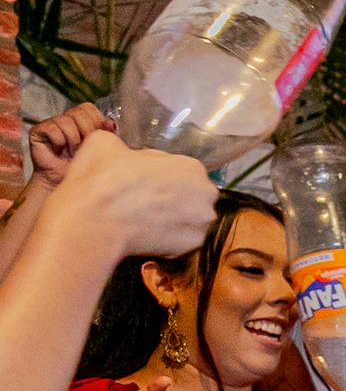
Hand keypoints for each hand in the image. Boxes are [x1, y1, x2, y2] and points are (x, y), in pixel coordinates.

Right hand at [28, 103, 112, 187]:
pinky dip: (59, 142)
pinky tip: (58, 151)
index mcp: (81, 121)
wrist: (64, 183)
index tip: (97, 138)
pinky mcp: (38, 130)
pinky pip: (53, 129)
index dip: (96, 121)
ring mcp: (51, 123)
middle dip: (86, 132)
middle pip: (79, 113)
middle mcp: (66, 119)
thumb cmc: (83, 168)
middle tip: (83, 148)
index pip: (89, 108)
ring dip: (73, 140)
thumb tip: (110, 122)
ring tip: (71, 152)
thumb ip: (106, 135)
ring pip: (66, 121)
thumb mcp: (100, 150)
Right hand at [54, 131, 217, 258]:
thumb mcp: (106, 144)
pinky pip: (182, 241)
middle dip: (174, 199)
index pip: (181, 170)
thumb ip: (126, 147)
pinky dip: (168, 239)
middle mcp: (206, 195)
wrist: (94, 221)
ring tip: (145, 219)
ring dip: (173, 219)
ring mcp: (202, 223)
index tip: (145, 183)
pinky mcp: (192, 246)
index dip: (162, 176)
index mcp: (191, 167)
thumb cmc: (101, 179)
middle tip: (146, 202)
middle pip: (192, 196)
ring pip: (189, 220)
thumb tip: (124, 153)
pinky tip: (147, 233)